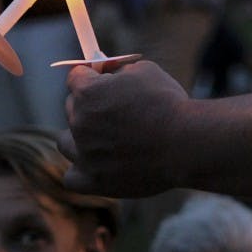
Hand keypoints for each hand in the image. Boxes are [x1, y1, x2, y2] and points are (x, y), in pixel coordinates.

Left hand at [58, 61, 189, 196]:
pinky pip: (71, 178)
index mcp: (87, 92)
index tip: (100, 79)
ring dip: (78, 138)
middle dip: (87, 105)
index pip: (76, 78)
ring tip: (100, 139)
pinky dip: (80, 171)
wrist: (187, 144)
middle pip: (71, 108)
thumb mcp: (145, 71)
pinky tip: (94, 165)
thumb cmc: (168, 104)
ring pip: (65, 142)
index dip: (90, 76)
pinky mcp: (93, 180)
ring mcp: (84, 153)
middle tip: (110, 110)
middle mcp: (80, 121)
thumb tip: (108, 73)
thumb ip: (120, 71)